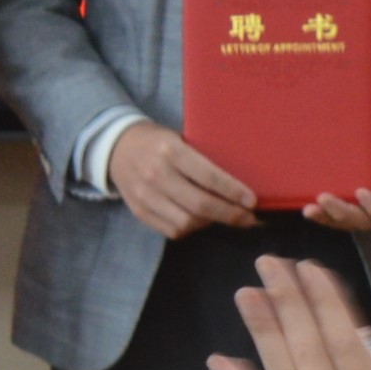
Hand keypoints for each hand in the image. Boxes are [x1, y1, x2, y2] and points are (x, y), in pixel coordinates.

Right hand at [106, 120, 262, 239]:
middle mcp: (156, 174)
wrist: (117, 147)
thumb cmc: (158, 141)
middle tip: (249, 218)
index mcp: (170, 151)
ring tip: (224, 217)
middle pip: (201, 205)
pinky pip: (172, 230)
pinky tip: (200, 220)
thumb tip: (240, 185)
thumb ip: (203, 159)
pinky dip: (192, 229)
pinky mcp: (139, 211)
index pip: (208, 177)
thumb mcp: (180, 139)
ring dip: (211, 223)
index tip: (252, 201)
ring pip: (187, 222)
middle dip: (231, 214)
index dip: (234, 192)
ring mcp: (145, 196)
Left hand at [305, 98, 370, 233]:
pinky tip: (306, 204)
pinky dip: (321, 211)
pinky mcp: (346, 189)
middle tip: (323, 199)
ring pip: (348, 219)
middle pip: (366, 221)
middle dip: (344, 214)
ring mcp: (363, 197)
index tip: (360, 192)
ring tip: (309, 209)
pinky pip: (335, 208)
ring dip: (328, 217)